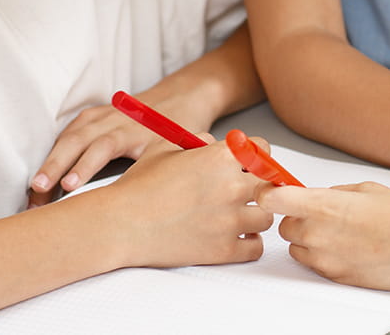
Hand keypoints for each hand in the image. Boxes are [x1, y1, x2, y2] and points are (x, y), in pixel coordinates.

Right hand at [28, 92, 212, 205]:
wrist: (183, 97)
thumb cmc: (184, 130)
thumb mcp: (182, 147)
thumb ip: (168, 167)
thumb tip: (159, 202)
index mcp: (139, 129)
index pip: (106, 146)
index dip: (85, 165)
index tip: (68, 186)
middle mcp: (117, 119)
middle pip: (79, 140)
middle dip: (55, 166)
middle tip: (37, 192)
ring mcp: (104, 115)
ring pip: (70, 136)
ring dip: (50, 162)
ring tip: (34, 191)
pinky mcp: (95, 114)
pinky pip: (70, 130)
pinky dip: (54, 150)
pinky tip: (44, 173)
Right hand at [101, 137, 272, 267]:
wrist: (119, 224)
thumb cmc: (138, 186)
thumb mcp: (166, 148)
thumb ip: (198, 139)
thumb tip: (216, 142)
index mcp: (220, 157)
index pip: (263, 150)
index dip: (258, 156)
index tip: (251, 165)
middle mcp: (231, 186)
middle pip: (271, 184)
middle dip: (260, 186)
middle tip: (247, 192)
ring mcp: (229, 220)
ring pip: (267, 217)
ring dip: (256, 216)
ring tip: (239, 216)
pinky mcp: (222, 250)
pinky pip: (255, 248)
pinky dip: (249, 244)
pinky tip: (236, 237)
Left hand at [257, 182, 389, 289]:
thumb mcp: (364, 189)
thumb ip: (332, 192)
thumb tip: (316, 194)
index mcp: (324, 206)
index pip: (273, 199)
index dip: (267, 192)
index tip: (270, 188)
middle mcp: (318, 234)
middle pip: (284, 226)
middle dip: (297, 217)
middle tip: (319, 212)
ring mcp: (325, 259)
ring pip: (297, 247)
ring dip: (308, 238)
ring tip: (337, 231)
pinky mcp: (334, 276)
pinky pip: (315, 263)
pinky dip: (323, 254)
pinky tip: (347, 246)